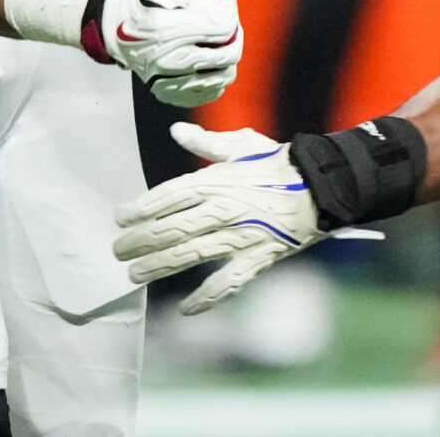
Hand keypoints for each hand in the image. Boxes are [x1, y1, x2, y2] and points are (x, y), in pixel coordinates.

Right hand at [95, 0, 241, 105]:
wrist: (112, 21)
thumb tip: (228, 6)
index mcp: (166, 29)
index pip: (219, 29)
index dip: (230, 14)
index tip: (227, 3)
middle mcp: (166, 60)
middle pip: (226, 56)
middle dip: (234, 36)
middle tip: (229, 24)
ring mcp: (167, 81)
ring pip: (221, 77)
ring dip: (228, 58)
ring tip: (220, 42)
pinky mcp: (168, 92)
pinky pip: (207, 92)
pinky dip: (216, 77)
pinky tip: (211, 62)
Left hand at [114, 123, 323, 312]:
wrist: (321, 185)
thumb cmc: (277, 163)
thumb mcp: (241, 144)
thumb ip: (206, 142)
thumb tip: (176, 130)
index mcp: (216, 180)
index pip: (170, 195)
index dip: (142, 207)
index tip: (120, 219)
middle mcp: (223, 209)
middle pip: (173, 228)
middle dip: (142, 241)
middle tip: (118, 251)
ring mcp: (240, 236)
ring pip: (192, 254)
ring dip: (161, 266)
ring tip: (135, 275)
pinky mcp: (258, 257)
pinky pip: (229, 281)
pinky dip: (208, 297)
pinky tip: (186, 309)